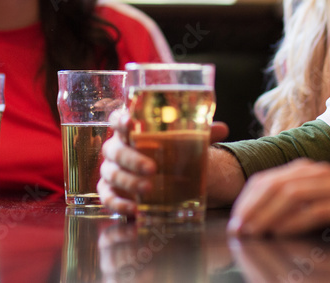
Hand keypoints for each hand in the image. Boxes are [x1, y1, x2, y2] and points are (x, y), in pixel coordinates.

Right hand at [98, 111, 227, 216]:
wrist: (159, 176)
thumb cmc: (166, 152)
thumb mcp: (183, 143)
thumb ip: (200, 134)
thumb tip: (223, 128)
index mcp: (129, 131)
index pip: (117, 120)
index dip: (120, 120)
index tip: (130, 122)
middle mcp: (115, 148)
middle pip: (114, 150)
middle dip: (132, 159)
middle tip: (153, 168)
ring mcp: (111, 170)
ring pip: (111, 174)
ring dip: (129, 181)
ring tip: (149, 188)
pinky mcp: (109, 191)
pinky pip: (107, 197)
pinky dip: (118, 204)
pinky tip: (134, 209)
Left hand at [227, 159, 329, 236]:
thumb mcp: (322, 197)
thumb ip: (297, 202)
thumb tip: (262, 218)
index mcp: (307, 170)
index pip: (267, 180)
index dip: (246, 199)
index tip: (234, 219)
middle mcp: (317, 173)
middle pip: (274, 185)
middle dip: (251, 207)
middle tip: (237, 228)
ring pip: (291, 196)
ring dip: (267, 214)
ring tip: (253, 231)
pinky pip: (315, 211)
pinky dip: (294, 222)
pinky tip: (281, 232)